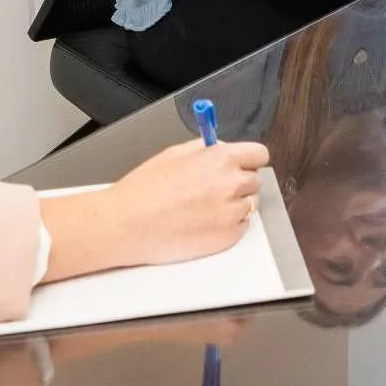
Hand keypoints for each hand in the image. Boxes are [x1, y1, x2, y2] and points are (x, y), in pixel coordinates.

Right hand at [40, 138, 268, 280]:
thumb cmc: (144, 190)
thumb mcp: (174, 154)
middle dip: (238, 182)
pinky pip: (241, 226)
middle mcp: (232, 184)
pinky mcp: (228, 237)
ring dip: (234, 204)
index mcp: (221, 159)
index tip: (243, 164)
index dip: (249, 159)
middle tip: (214, 189)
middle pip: (254, 180)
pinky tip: (203, 223)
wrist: (127, 224)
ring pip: (249, 204)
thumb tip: (221, 147)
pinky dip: (228, 225)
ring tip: (203, 208)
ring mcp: (232, 213)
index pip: (259, 154)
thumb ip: (205, 149)